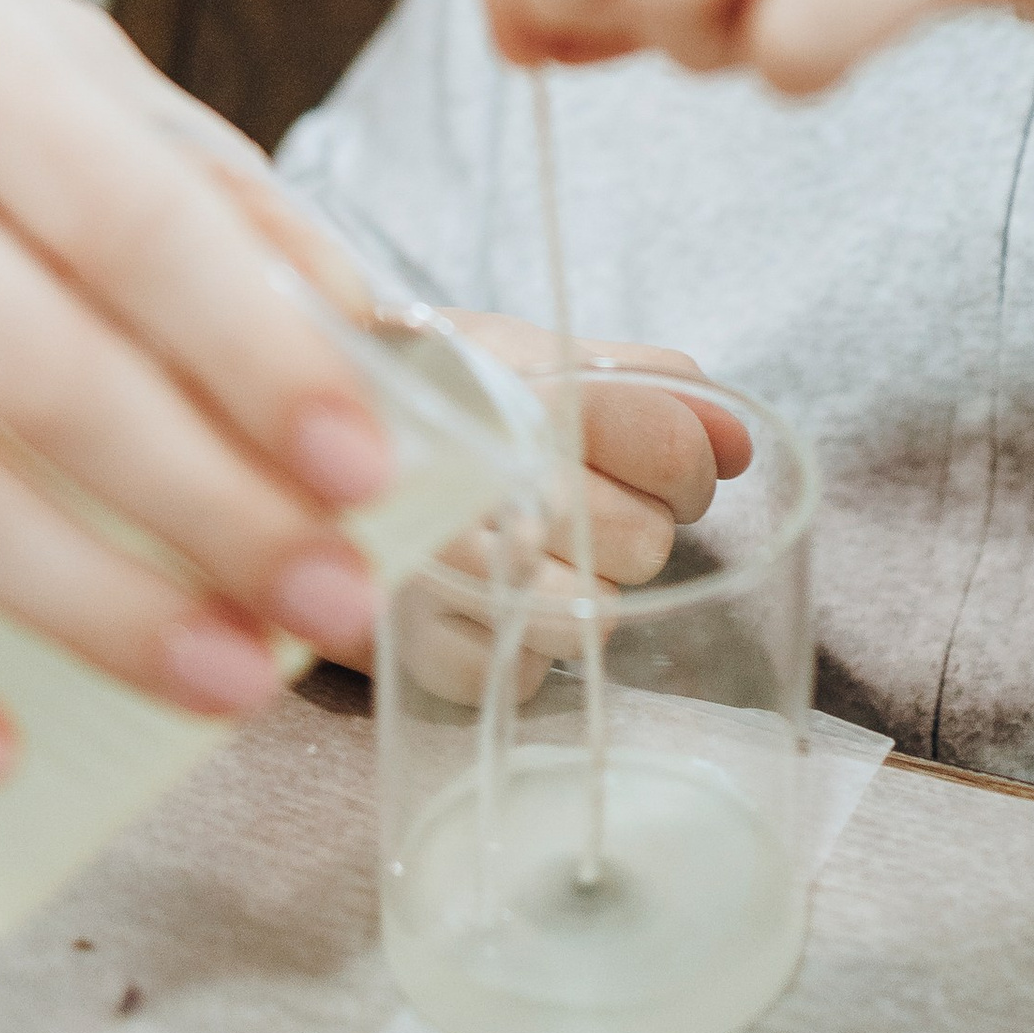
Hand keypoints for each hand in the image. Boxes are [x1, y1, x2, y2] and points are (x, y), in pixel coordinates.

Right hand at [0, 0, 405, 775]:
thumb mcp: (31, 34)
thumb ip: (194, 171)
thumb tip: (362, 324)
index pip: (132, 226)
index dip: (260, 358)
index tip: (365, 467)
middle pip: (44, 379)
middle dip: (213, 515)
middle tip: (332, 605)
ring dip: (88, 611)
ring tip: (222, 679)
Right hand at [379, 322, 749, 705]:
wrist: (292, 442)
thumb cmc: (443, 400)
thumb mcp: (535, 357)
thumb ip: (651, 384)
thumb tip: (741, 446)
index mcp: (520, 386)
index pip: (669, 442)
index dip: (684, 466)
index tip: (656, 470)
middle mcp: (478, 475)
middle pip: (644, 541)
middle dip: (630, 530)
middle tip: (579, 513)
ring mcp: (436, 566)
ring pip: (596, 619)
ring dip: (583, 596)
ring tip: (533, 556)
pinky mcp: (410, 648)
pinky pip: (524, 676)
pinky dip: (519, 649)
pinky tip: (489, 603)